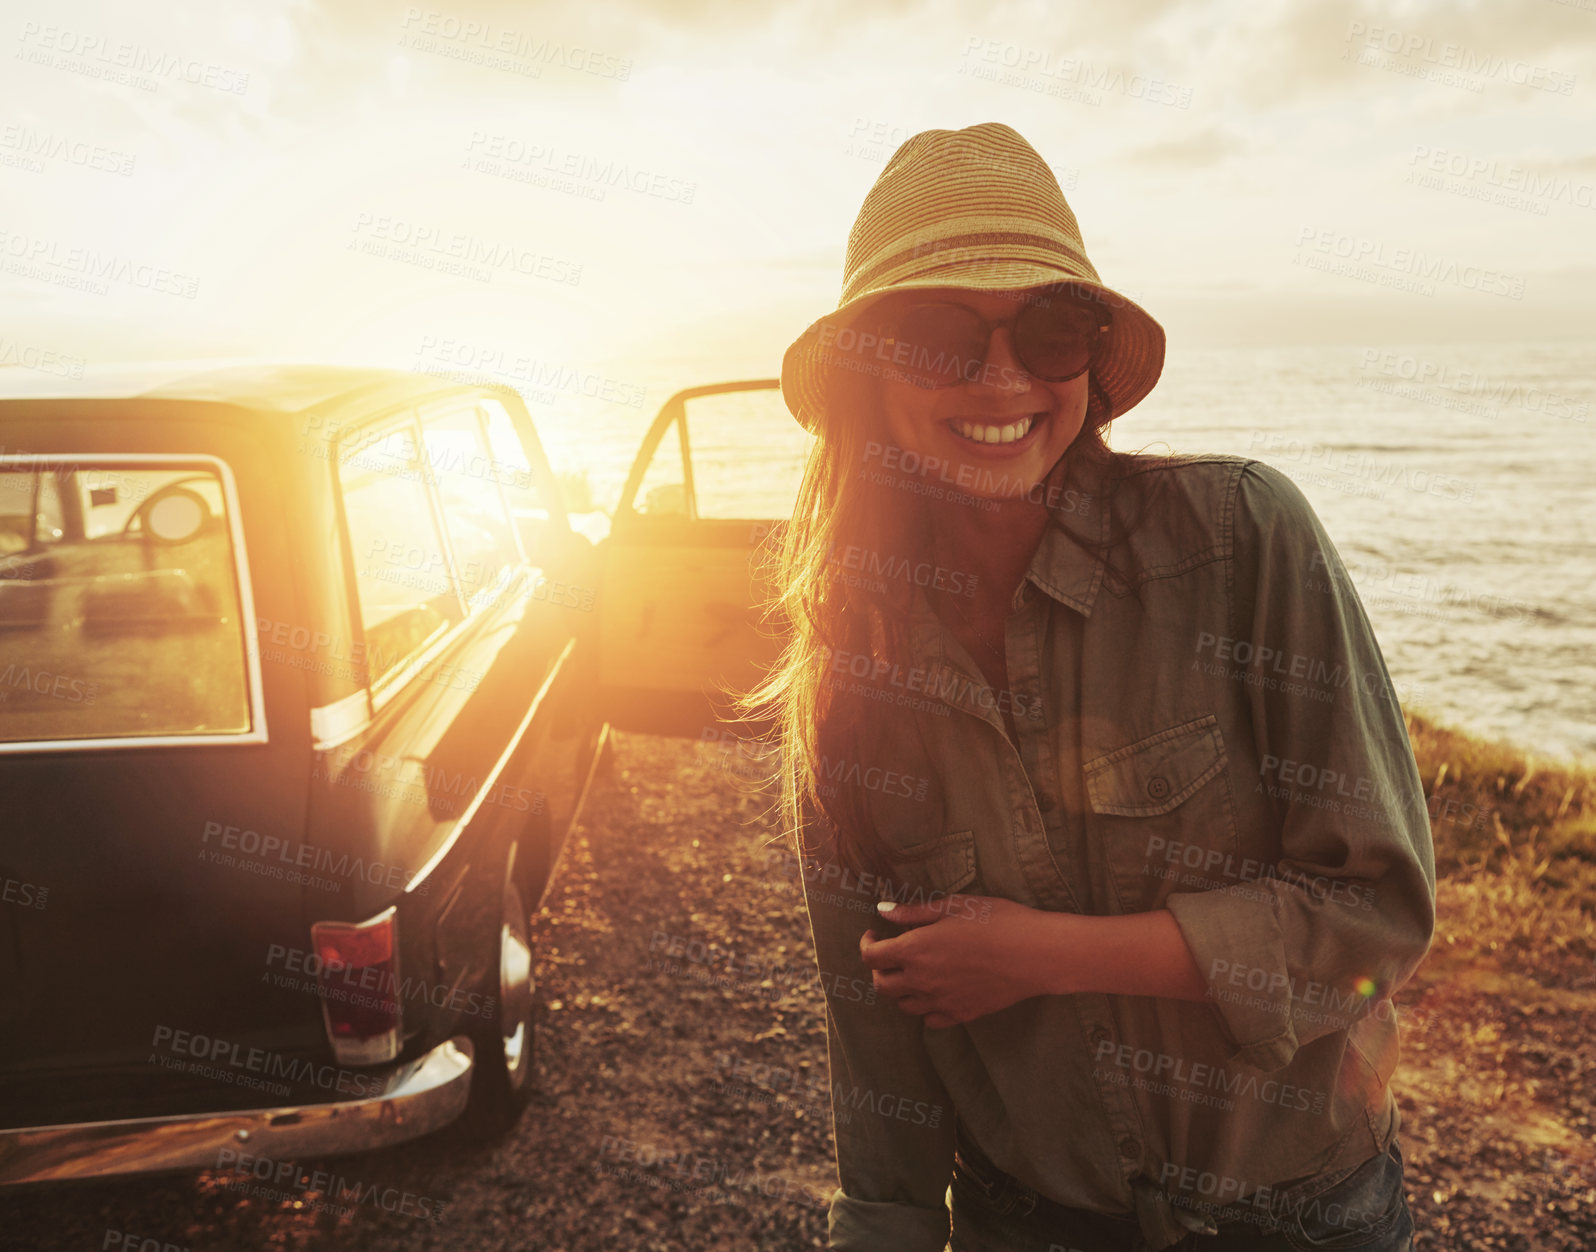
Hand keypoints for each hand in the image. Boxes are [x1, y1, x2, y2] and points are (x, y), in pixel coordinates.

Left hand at [859, 893, 1065, 1028]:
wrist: (1036, 954)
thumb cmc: (997, 921)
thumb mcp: (954, 906)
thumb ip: (914, 912)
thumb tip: (883, 910)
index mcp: (915, 950)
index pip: (871, 957)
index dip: (866, 944)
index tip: (874, 933)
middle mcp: (922, 981)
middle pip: (881, 985)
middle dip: (879, 968)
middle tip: (891, 953)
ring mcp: (942, 1002)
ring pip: (903, 1005)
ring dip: (900, 989)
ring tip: (912, 971)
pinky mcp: (962, 1014)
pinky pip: (930, 1020)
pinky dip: (925, 1008)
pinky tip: (935, 991)